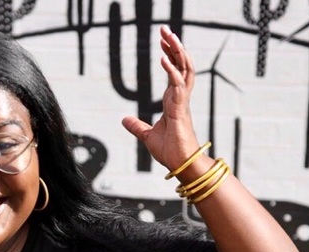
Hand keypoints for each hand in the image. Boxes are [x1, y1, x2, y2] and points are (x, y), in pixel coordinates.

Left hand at [121, 27, 200, 172]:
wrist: (180, 165)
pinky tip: (163, 59)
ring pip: (185, 70)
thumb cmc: (170, 152)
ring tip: (169, 36)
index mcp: (174, 102)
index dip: (170, 55)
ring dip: (177, 52)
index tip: (162, 42)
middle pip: (182, 65)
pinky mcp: (181, 110)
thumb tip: (123, 120)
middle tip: (165, 29)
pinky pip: (177, 85)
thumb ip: (136, 126)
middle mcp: (180, 98)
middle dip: (174, 46)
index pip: (174, 72)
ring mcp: (182, 103)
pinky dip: (171, 71)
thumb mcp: (147, 136)